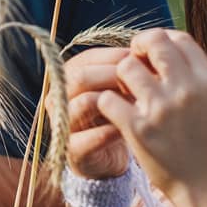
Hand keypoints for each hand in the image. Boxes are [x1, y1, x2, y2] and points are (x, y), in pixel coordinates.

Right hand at [63, 47, 133, 179]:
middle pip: (81, 77)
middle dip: (114, 76)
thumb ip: (126, 70)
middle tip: (141, 82)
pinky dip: (109, 132)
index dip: (116, 57)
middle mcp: (59, 97)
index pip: (88, 58)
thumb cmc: (117, 113)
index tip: (142, 60)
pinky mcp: (72, 151)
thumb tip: (147, 50)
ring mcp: (62, 124)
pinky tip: (129, 129)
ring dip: (113, 102)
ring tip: (137, 105)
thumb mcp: (120, 88)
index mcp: (69, 76)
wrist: (110, 155)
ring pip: (83, 103)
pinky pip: (87, 138)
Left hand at [95, 29, 206, 206]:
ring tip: (126, 94)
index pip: (178, 38)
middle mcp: (186, 89)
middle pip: (153, 42)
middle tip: (134, 66)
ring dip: (121, 78)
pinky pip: (108, 100)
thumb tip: (161, 51)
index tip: (151, 55)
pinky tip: (116, 114)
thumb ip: (191, 77)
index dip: (160, 41)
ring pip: (126, 67)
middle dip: (138, 49)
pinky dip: (107, 104)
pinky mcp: (139, 130)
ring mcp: (162, 109)